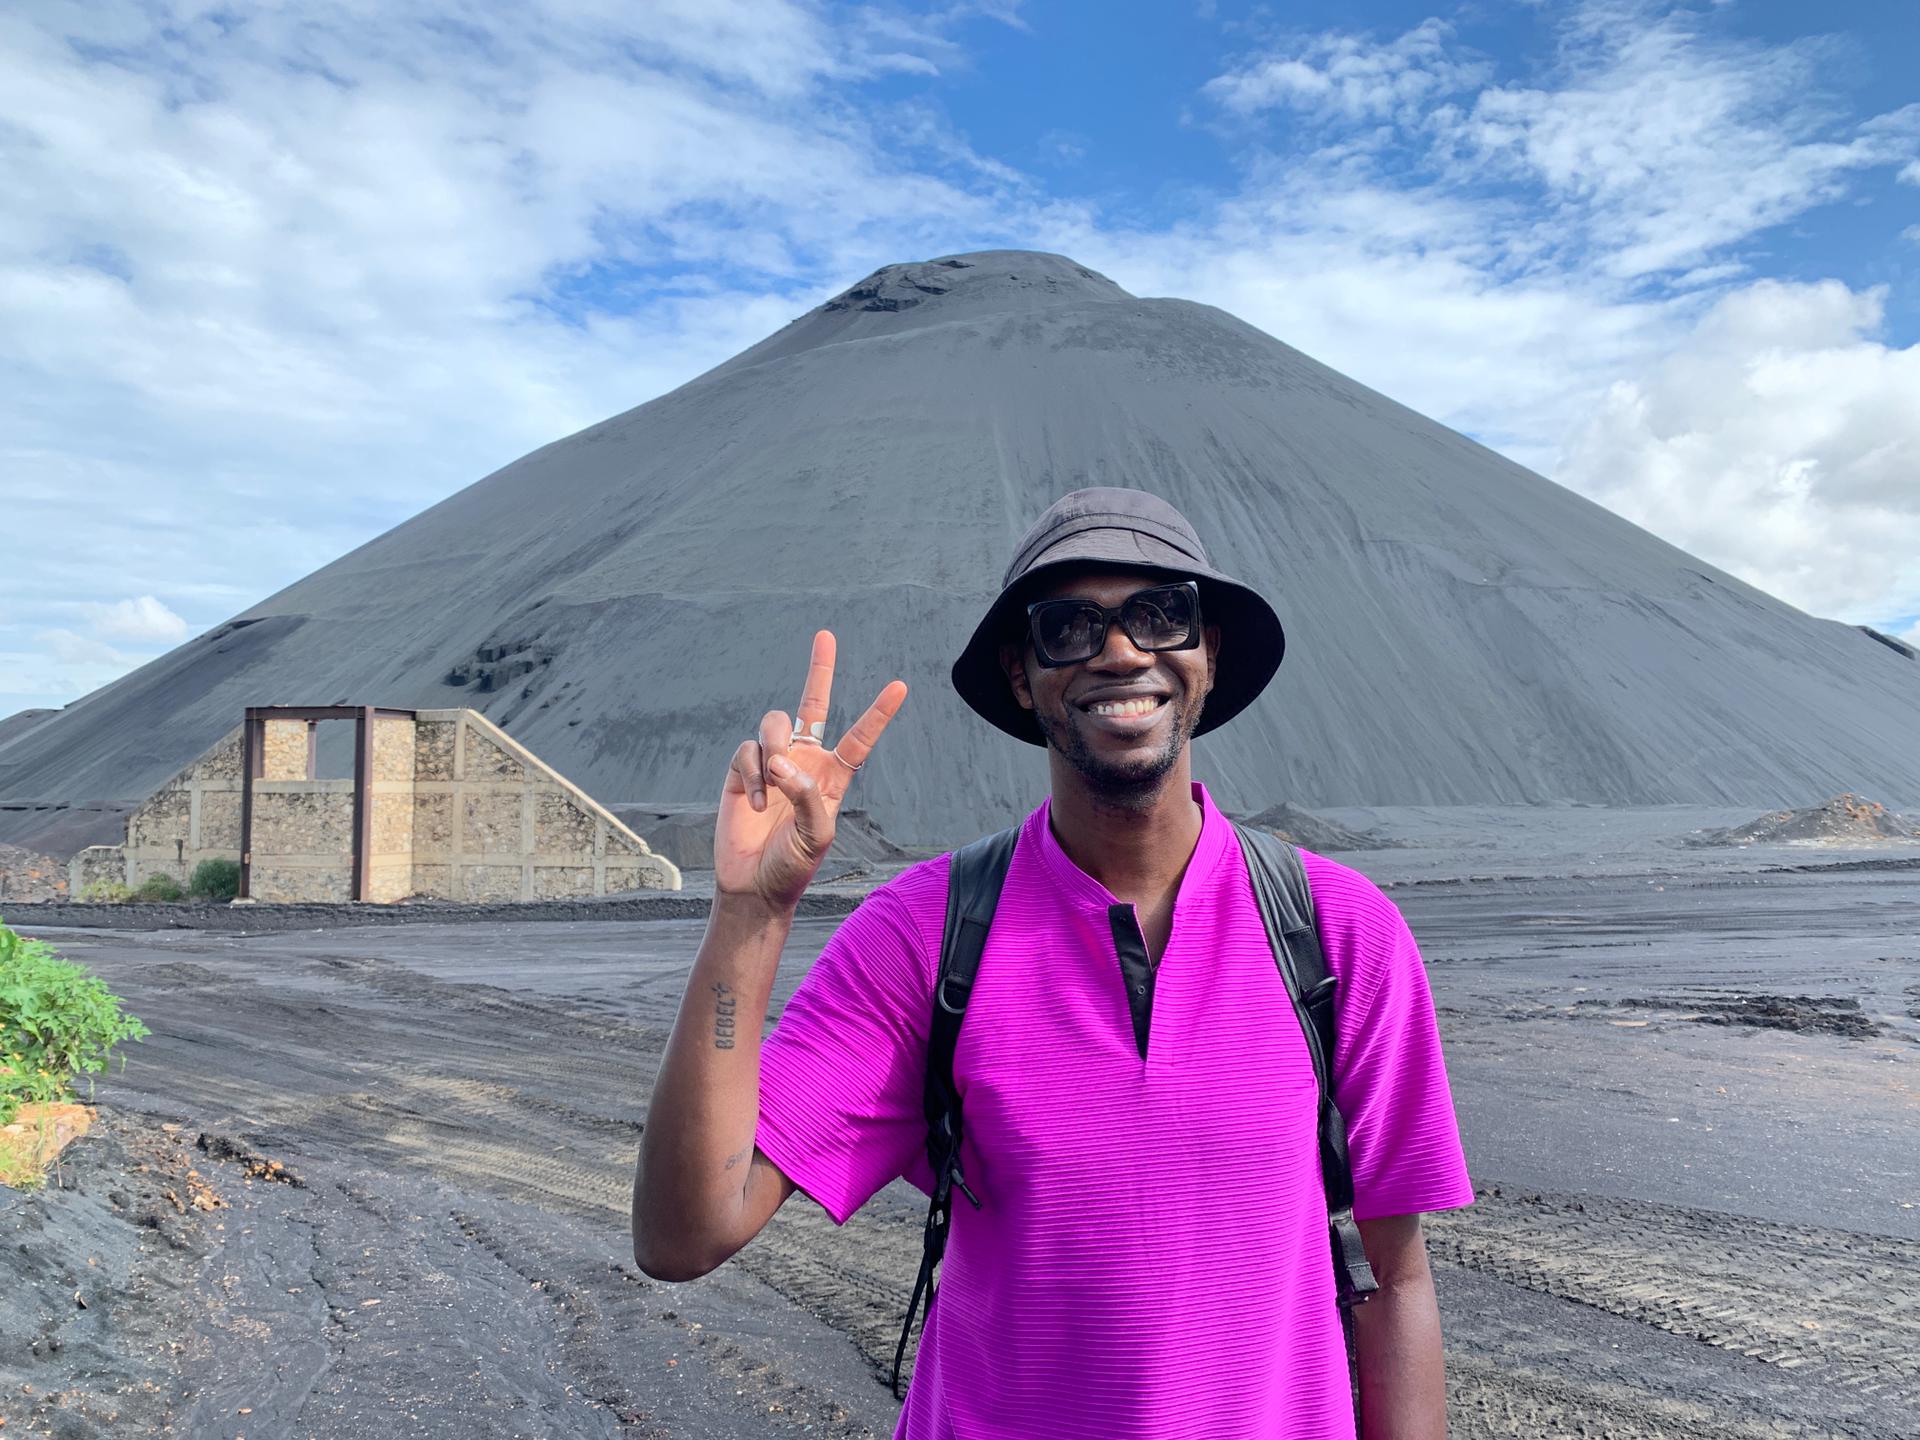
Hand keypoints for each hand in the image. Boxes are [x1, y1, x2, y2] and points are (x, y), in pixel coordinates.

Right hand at [716, 630, 907, 911]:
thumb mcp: (817, 837)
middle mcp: (804, 762)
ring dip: (774, 748)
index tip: (900, 686)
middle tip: (826, 635)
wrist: (753, 886)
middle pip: (812, 705)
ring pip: (774, 723)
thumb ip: (808, 797)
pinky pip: (747, 751)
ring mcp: (772, 763)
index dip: (879, 713)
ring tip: (774, 781)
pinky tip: (758, 803)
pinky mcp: (742, 771)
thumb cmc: (793, 866)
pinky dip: (753, 774)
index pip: (859, 738)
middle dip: (820, 669)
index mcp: (833, 777)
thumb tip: (783, 762)